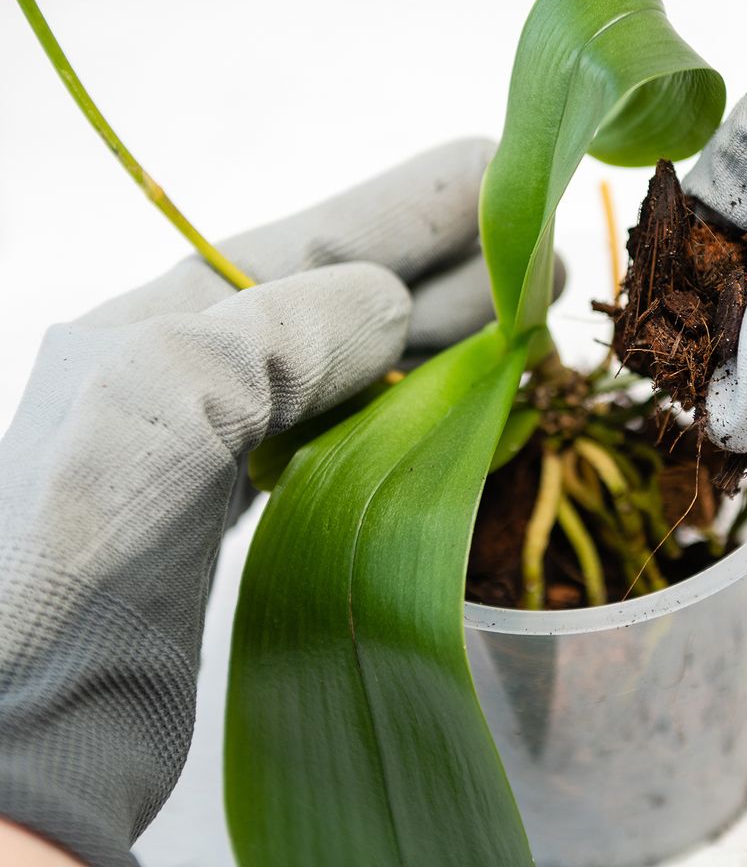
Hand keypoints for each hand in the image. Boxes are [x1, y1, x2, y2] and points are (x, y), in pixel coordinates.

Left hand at [0, 139, 497, 865]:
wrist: (21, 722)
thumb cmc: (69, 547)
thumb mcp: (166, 394)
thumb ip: (283, 331)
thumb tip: (390, 303)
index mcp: (170, 317)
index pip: (318, 240)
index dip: (415, 206)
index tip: (500, 171)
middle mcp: (200, 368)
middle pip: (350, 296)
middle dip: (451, 270)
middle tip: (546, 256)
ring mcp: (228, 445)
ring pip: (360, 369)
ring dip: (446, 340)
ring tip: (527, 319)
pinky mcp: (252, 519)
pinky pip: (351, 439)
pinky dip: (414, 414)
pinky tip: (462, 403)